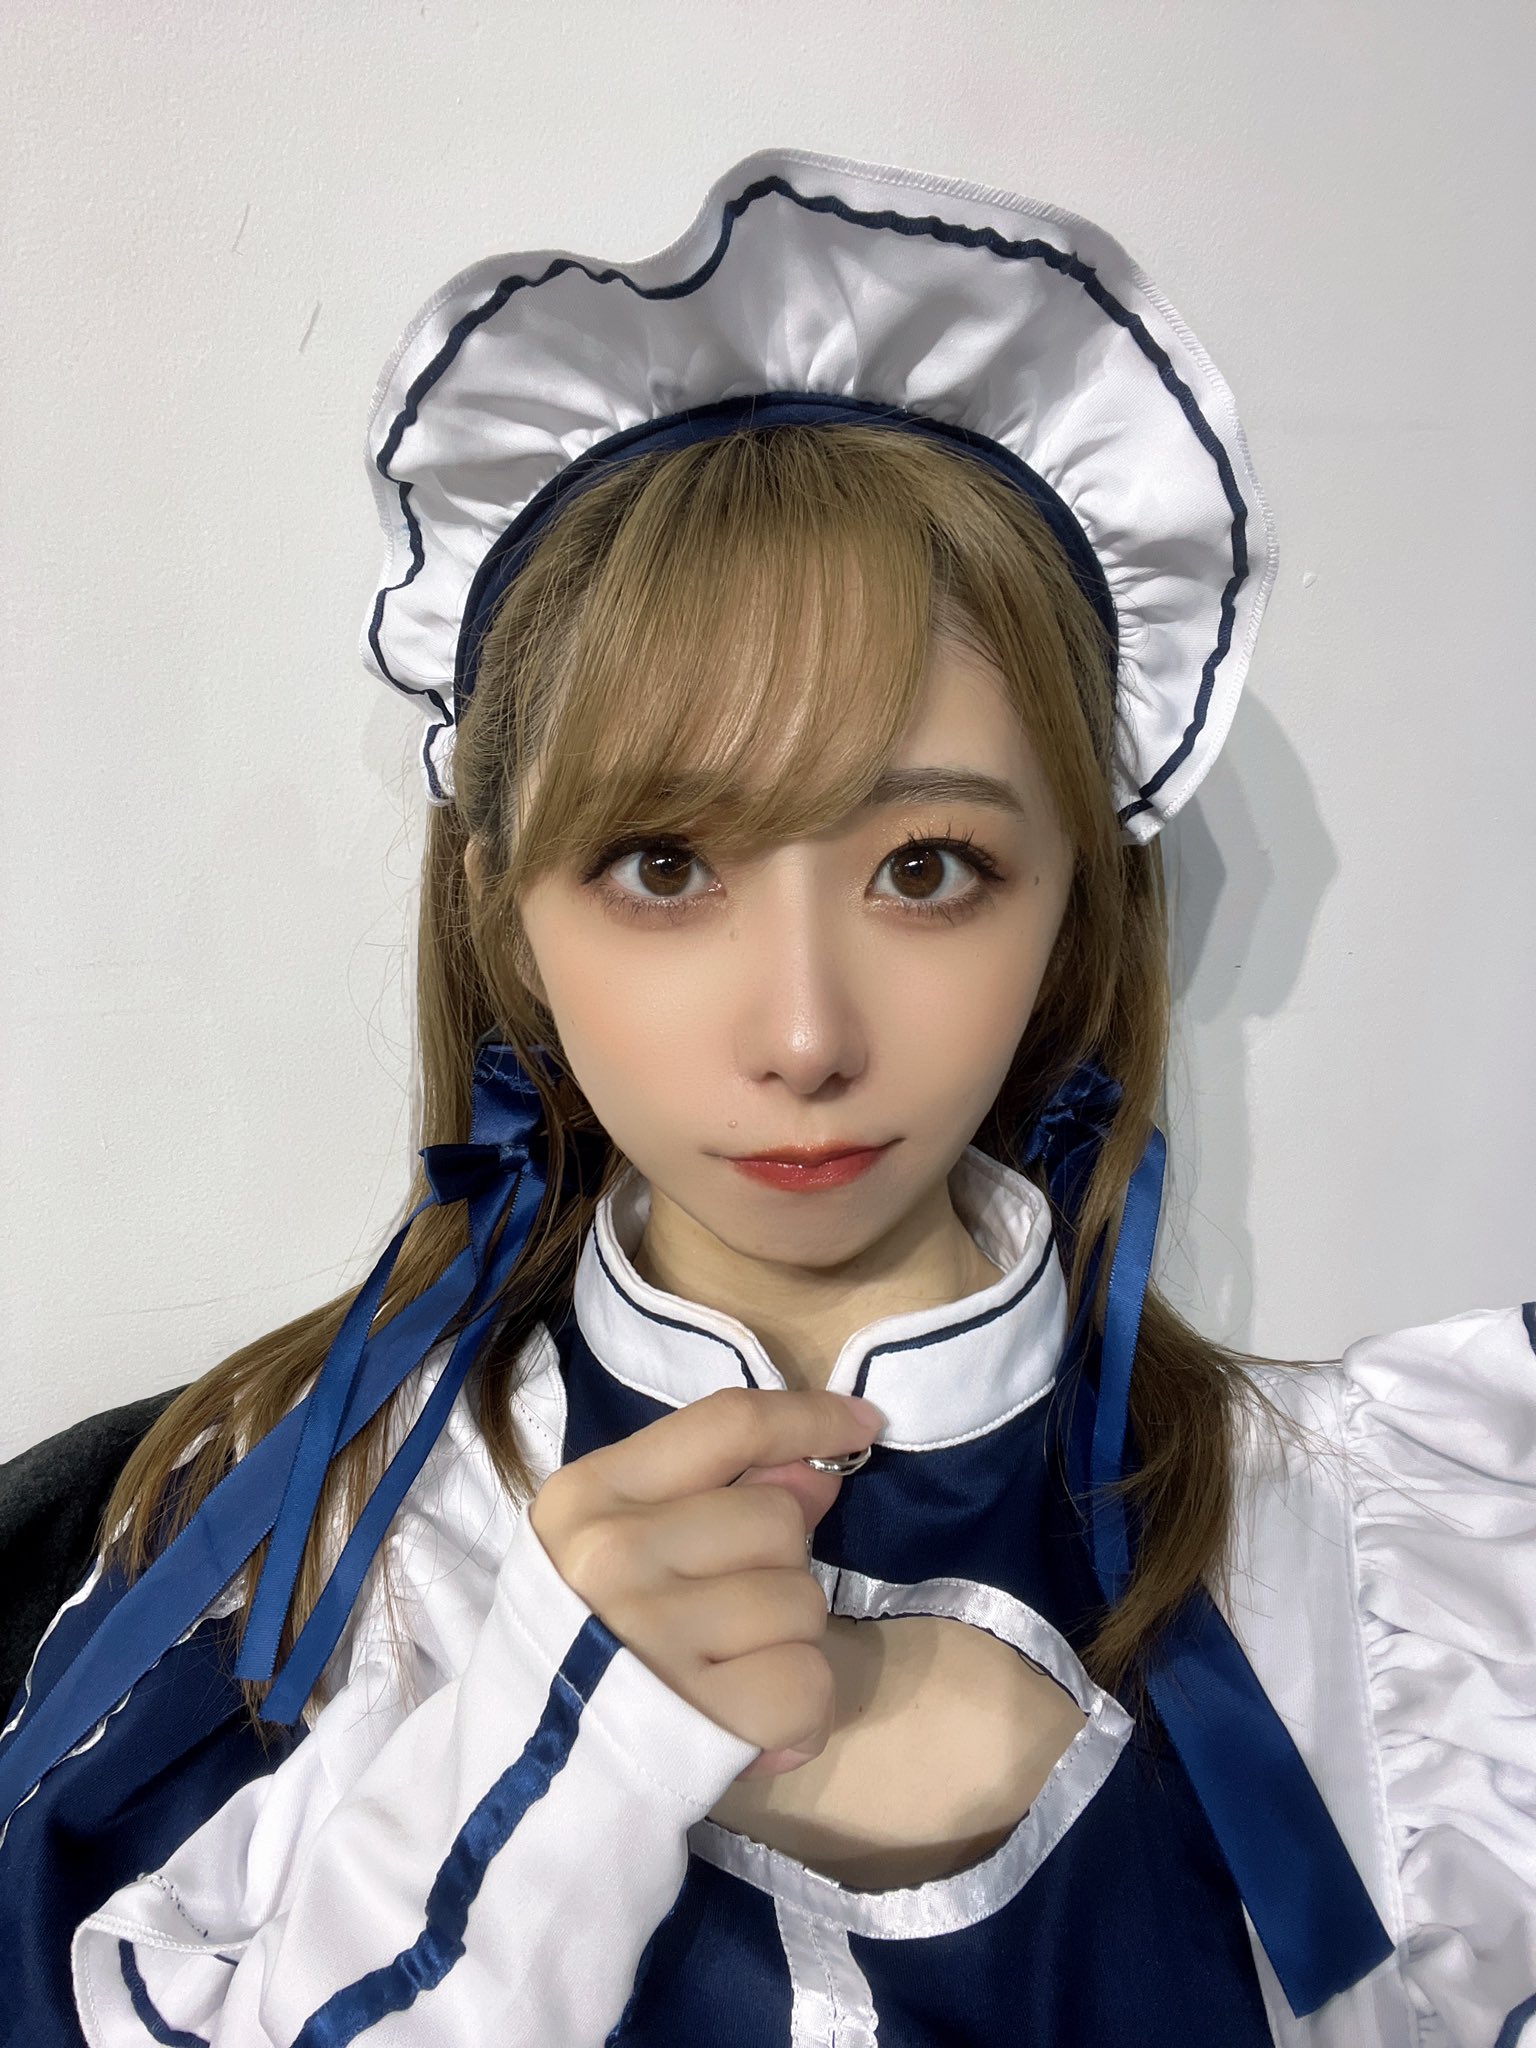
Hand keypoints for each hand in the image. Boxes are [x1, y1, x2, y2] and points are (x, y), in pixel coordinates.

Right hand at [529, 1386, 883, 1777]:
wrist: (528, 1772)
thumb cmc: (584, 1640)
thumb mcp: (620, 1543)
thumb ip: (712, 1496)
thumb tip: (815, 1474)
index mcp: (593, 1494)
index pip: (727, 1424)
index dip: (808, 1418)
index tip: (861, 1424)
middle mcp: (615, 1555)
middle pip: (779, 1521)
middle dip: (779, 1567)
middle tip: (724, 1618)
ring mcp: (653, 1636)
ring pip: (803, 1603)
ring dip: (789, 1644)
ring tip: (728, 1675)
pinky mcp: (696, 1717)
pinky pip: (809, 1684)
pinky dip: (803, 1714)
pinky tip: (756, 1726)